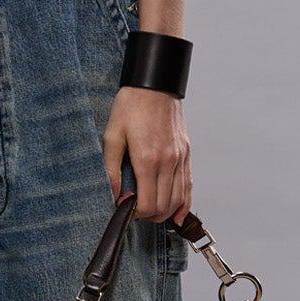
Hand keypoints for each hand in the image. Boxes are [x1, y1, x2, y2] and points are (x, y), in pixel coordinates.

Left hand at [101, 86, 191, 223]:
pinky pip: (189, 186)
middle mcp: (167, 162)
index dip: (135, 212)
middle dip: (148, 215)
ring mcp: (180, 159)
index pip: (148, 204)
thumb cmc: (132, 106)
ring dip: (165, 212)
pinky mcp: (186, 154)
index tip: (125, 207)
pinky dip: (184, 204)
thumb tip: (113, 195)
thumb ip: (111, 169)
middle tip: (135, 210)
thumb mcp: (112, 135)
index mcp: (148, 160)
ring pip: (178, 200)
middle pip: (163, 206)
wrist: (154, 85)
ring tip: (150, 212)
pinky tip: (177, 214)